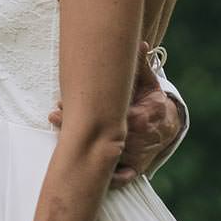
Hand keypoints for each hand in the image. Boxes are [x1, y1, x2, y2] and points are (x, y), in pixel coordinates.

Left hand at [49, 43, 177, 186]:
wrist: (166, 126)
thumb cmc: (150, 100)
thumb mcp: (147, 82)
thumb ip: (141, 65)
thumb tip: (140, 43)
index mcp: (143, 117)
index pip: (116, 115)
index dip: (92, 111)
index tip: (67, 101)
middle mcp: (140, 139)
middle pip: (106, 137)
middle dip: (78, 128)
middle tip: (55, 115)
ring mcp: (137, 156)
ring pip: (107, 157)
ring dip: (83, 149)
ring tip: (59, 135)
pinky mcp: (134, 169)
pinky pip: (116, 177)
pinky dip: (101, 175)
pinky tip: (79, 166)